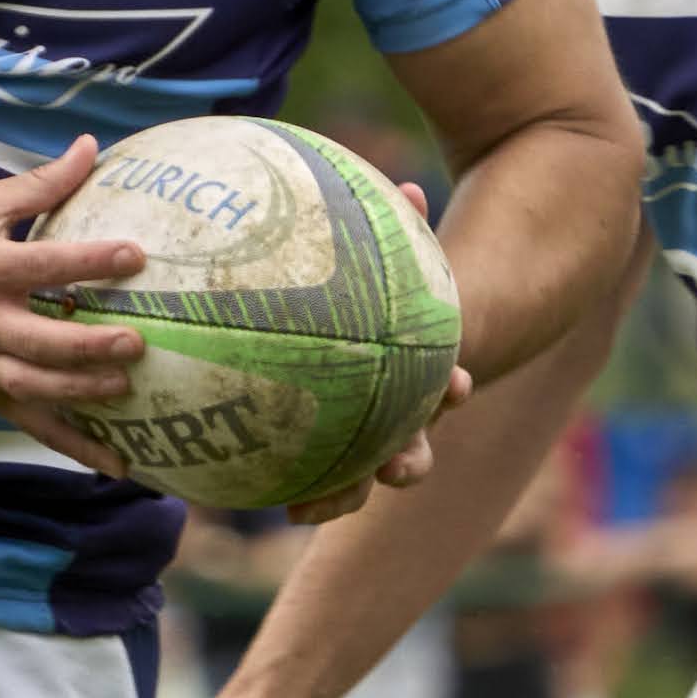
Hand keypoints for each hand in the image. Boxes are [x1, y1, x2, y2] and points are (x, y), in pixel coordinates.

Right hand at [0, 135, 147, 474]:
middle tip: (134, 341)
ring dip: (81, 393)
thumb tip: (92, 148)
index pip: (46, 266)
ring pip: (35, 388)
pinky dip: (75, 447)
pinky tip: (118, 465)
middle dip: (88, 346)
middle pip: (41, 342)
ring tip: (124, 389)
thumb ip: (39, 184)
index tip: (135, 256)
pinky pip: (33, 424)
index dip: (92, 262)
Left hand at [275, 178, 457, 524]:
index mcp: (419, 381)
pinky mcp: (318, 455)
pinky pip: (300, 477)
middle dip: (407, 461)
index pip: (444, 388)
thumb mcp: (389, 268)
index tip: (456, 385)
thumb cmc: (380, 301)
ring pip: (355, 480)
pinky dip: (284, 485)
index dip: (450, 390)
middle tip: (399, 465)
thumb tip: (407, 186)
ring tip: (307, 510)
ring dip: (338, 497)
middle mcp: (395, 422)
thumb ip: (401, 232)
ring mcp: (358, 445)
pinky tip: (240, 489)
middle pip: (411, 451)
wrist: (368, 347)